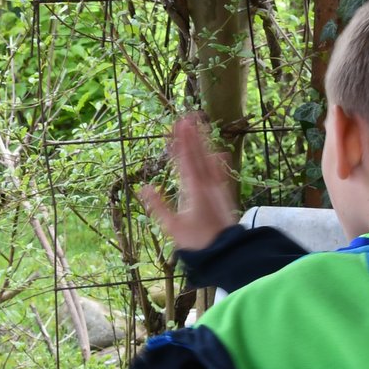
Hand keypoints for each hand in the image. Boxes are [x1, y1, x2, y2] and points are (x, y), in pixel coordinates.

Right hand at [139, 113, 238, 252]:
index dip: (181, 142)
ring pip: (210, 160)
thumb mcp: (172, 227)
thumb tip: (143, 187)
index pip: (186, 160)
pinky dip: (217, 159)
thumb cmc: (197, 241)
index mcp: (194, 189)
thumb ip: (158, 206)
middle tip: (187, 117)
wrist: (225, 251)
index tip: (177, 125)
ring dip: (204, 143)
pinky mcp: (224, 193)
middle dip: (192, 136)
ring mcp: (218, 188)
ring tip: (200, 126)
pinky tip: (218, 151)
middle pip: (199, 155)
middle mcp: (208, 184)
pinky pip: (220, 171)